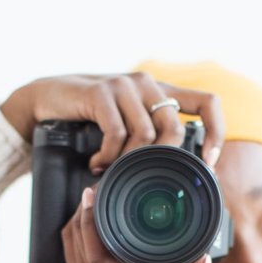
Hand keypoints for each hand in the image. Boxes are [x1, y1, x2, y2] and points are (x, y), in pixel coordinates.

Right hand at [0, 71, 224, 171]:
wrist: (45, 99)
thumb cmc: (89, 118)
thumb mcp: (126, 124)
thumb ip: (150, 138)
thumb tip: (177, 176)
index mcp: (161, 91)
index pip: (208, 103)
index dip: (216, 132)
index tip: (208, 163)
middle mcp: (147, 84)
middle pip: (175, 126)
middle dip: (163, 160)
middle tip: (143, 178)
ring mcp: (124, 85)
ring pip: (146, 133)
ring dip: (129, 162)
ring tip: (112, 173)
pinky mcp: (100, 91)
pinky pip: (117, 132)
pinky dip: (109, 156)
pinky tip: (97, 164)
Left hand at [62, 184, 215, 262]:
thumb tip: (203, 259)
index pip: (97, 255)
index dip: (90, 224)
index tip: (92, 196)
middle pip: (78, 239)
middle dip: (85, 207)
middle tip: (102, 183)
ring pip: (70, 239)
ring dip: (80, 214)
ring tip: (98, 193)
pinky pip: (69, 245)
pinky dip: (77, 226)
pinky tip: (91, 212)